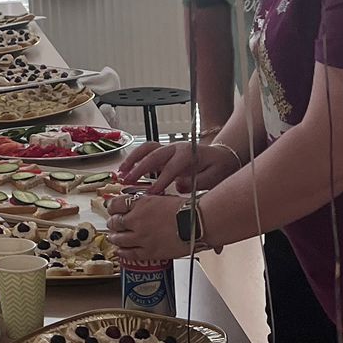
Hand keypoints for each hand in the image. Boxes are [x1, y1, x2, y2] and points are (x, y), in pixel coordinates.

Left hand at [105, 190, 187, 264]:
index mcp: (141, 203)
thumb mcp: (163, 199)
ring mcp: (141, 237)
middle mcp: (137, 220)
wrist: (197, 223)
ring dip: (114, 237)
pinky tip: (120, 251)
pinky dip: (122, 252)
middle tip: (113, 224)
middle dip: (112, 223)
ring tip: (114, 237)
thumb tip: (141, 204)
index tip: (112, 208)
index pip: (116, 204)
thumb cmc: (187, 209)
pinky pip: (129, 254)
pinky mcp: (148, 251)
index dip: (112, 207)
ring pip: (119, 239)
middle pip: (115, 222)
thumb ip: (148, 203)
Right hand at [116, 139, 237, 195]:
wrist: (222, 156)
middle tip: (127, 182)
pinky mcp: (164, 151)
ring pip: (146, 149)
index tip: (151, 194)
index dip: (160, 181)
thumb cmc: (218, 168)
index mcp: (189, 154)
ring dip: (132, 160)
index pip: (171, 168)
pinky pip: (146, 150)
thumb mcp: (214, 177)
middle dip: (139, 169)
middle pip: (154, 156)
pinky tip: (124, 169)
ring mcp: (169, 148)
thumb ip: (198, 182)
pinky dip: (134, 158)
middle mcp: (176, 148)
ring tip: (120, 174)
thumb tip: (180, 187)